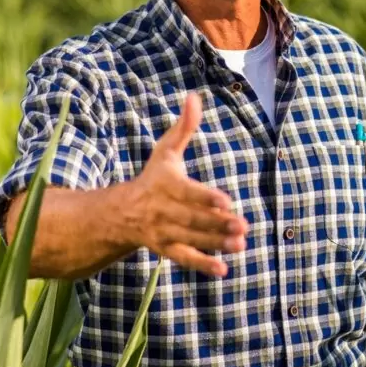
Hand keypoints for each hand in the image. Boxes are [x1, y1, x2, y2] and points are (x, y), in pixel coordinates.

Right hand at [126, 91, 247, 276]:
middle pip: (193, 219)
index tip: (226, 202)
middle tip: (243, 226)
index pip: (188, 193)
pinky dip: (203, 265)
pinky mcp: (167, 249)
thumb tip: (195, 96)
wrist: (122, 212)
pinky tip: (223, 270)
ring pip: (192, 239)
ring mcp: (165, 232)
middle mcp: (164, 211)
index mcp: (166, 184)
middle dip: (218, 224)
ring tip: (241, 245)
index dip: (206, 198)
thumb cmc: (153, 177)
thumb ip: (184, 127)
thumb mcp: (166, 150)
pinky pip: (185, 258)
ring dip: (217, 244)